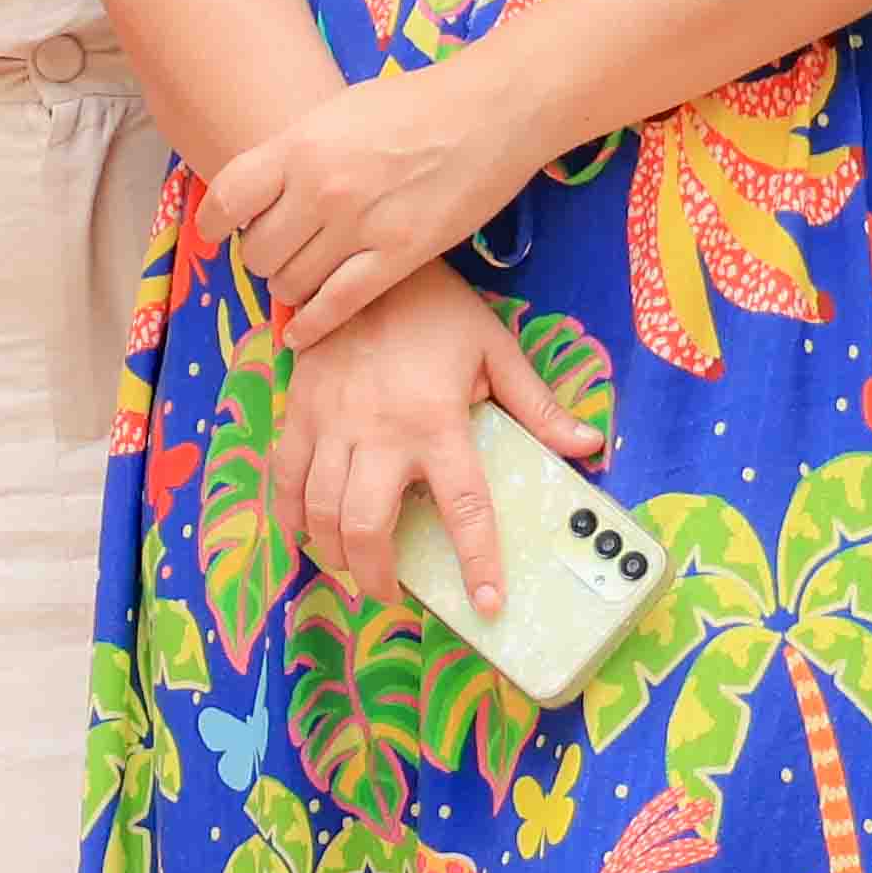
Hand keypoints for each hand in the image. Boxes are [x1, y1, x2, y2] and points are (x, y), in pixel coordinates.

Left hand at [202, 52, 551, 346]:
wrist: (490, 111)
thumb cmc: (415, 103)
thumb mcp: (337, 112)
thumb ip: (296, 151)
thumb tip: (260, 189)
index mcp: (299, 146)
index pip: (226, 198)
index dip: (212, 224)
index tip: (215, 233)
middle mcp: (321, 188)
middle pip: (257, 250)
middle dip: (261, 256)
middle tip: (278, 252)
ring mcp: (360, 225)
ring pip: (291, 282)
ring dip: (288, 286)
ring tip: (300, 277)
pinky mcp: (401, 254)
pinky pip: (338, 306)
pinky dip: (312, 325)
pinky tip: (300, 334)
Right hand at [260, 264, 605, 616]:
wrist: (358, 267)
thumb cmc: (434, 310)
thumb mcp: (495, 349)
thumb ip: (537, 404)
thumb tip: (588, 445)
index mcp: (435, 422)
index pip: (463, 508)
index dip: (477, 562)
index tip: (487, 605)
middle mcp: (378, 433)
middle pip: (366, 525)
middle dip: (376, 575)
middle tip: (390, 595)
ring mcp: (329, 425)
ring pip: (319, 511)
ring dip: (334, 553)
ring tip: (353, 569)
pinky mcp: (297, 414)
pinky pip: (283, 479)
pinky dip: (289, 515)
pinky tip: (304, 534)